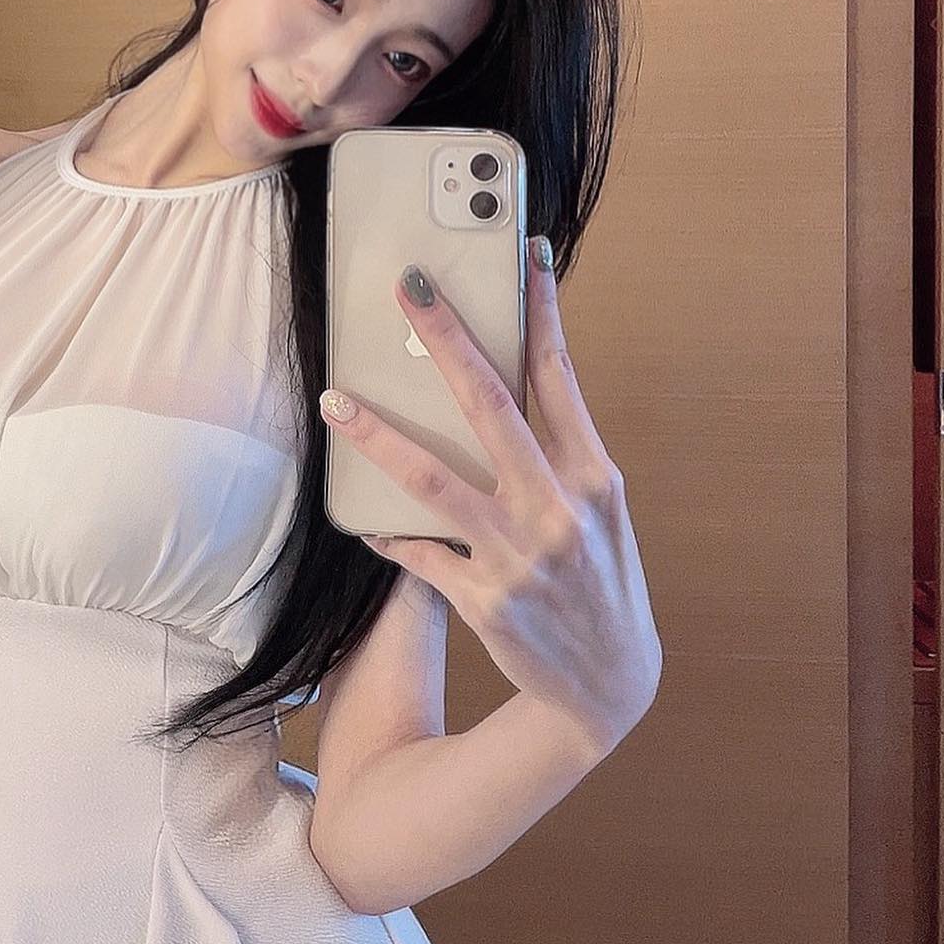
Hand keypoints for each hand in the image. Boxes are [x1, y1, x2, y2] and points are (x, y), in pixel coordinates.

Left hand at [319, 245, 663, 762]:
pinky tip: (356, 512)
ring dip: (378, 435)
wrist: (609, 689)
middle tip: (409, 288)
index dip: (539, 311)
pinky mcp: (481, 601)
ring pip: (433, 479)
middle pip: (491, 405)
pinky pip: (416, 553)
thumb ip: (558, 453)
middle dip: (447, 339)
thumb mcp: (600, 512)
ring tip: (335, 399)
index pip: (560, 377)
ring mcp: (517, 557)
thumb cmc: (601, 584)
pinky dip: (384, 529)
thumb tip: (504, 382)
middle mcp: (558, 510)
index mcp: (594, 478)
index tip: (520, 254)